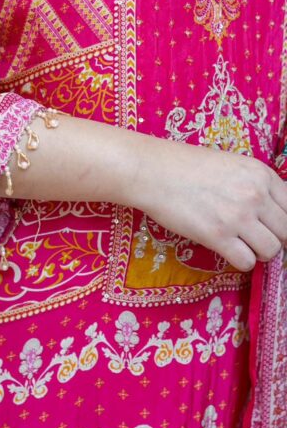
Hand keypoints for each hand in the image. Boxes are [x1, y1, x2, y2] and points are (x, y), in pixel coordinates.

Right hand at [135, 138, 286, 271]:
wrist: (153, 170)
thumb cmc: (187, 166)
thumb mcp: (232, 165)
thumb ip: (255, 185)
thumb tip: (271, 213)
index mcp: (261, 173)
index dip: (282, 222)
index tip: (270, 227)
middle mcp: (255, 194)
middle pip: (286, 231)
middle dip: (273, 238)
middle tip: (253, 237)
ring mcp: (237, 216)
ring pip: (271, 250)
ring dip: (258, 252)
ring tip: (239, 243)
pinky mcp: (218, 235)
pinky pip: (247, 262)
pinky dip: (239, 260)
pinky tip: (225, 248)